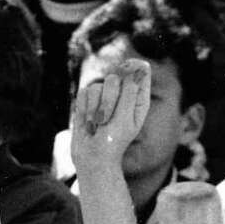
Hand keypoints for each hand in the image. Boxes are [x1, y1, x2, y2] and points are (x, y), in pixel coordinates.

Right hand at [71, 58, 150, 177]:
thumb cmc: (113, 141)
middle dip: (108, 99)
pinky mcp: (88, 100)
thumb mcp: (126, 119)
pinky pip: (84, 92)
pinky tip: (88, 122)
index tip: (125, 69)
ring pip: (97, 86)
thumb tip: (133, 68)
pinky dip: (84, 109)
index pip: (141, 71)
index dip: (133, 67)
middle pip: (114, 78)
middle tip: (107, 119)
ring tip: (97, 125)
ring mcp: (104, 97)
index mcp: (138, 100)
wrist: (91, 156)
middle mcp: (122, 95)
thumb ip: (129, 92)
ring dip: (94, 108)